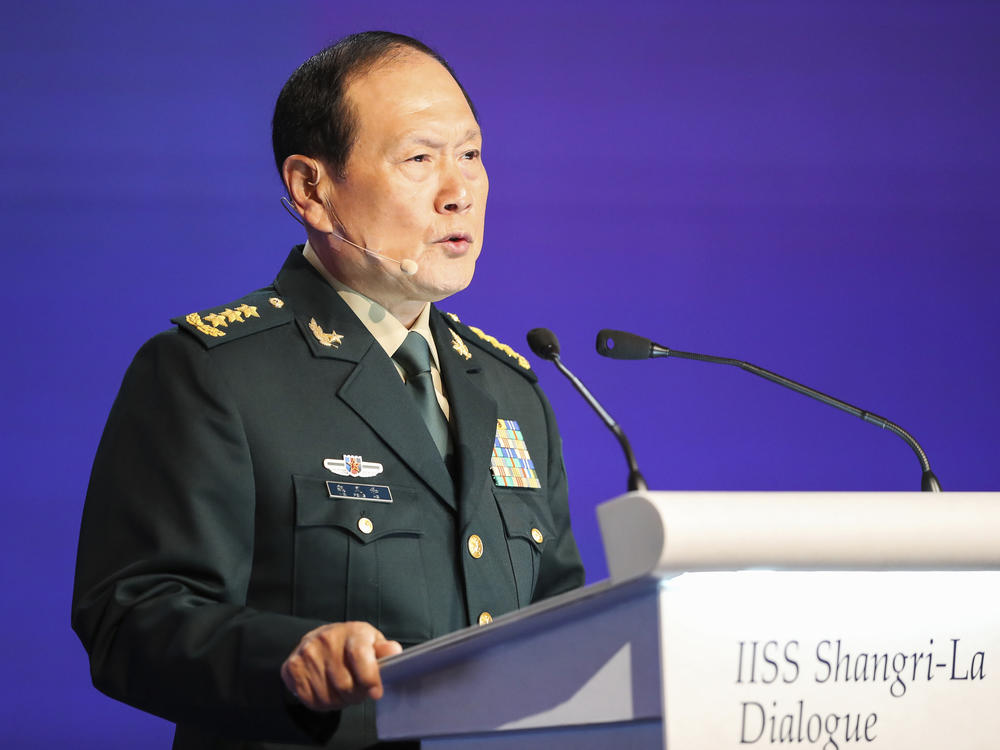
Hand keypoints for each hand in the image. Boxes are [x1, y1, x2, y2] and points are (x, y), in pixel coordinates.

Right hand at [281, 621, 402, 710]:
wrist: (319, 640)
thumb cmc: (352, 644)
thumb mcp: (373, 642)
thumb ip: (385, 650)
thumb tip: (394, 653)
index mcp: (352, 632)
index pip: (360, 656)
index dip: (370, 678)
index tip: (376, 692)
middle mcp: (326, 639)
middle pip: (344, 684)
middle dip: (355, 695)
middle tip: (358, 691)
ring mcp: (306, 652)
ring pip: (327, 696)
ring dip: (338, 701)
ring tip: (342, 689)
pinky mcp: (292, 667)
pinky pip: (310, 700)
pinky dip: (321, 703)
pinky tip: (326, 689)